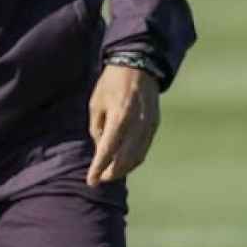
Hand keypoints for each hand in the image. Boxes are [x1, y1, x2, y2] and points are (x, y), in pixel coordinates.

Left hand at [86, 63, 160, 186]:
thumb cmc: (111, 83)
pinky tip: (124, 162)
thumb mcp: (96, 103)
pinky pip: (144, 148)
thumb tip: (100, 151)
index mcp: (119, 116)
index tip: (91, 181)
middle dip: (112, 173)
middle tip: (100, 179)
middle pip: (124, 159)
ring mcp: (148, 125)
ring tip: (110, 173)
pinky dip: (134, 159)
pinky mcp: (155, 124)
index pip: (107, 150)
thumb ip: (97, 128)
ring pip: (137, 157)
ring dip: (124, 169)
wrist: (138, 65)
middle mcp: (136, 123)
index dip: (98, 168)